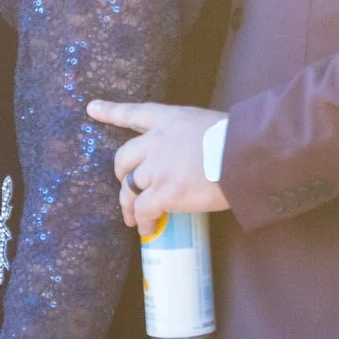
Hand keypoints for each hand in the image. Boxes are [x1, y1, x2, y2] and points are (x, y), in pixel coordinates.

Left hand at [89, 100, 227, 227]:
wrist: (247, 155)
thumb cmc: (239, 139)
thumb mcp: (209, 124)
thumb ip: (190, 137)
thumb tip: (192, 155)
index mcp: (168, 120)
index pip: (134, 113)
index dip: (111, 112)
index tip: (92, 109)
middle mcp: (156, 142)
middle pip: (123, 158)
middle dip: (122, 174)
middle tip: (126, 187)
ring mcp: (157, 168)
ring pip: (129, 189)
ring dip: (128, 205)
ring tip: (132, 218)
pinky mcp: (165, 193)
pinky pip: (144, 209)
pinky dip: (143, 221)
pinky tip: (146, 229)